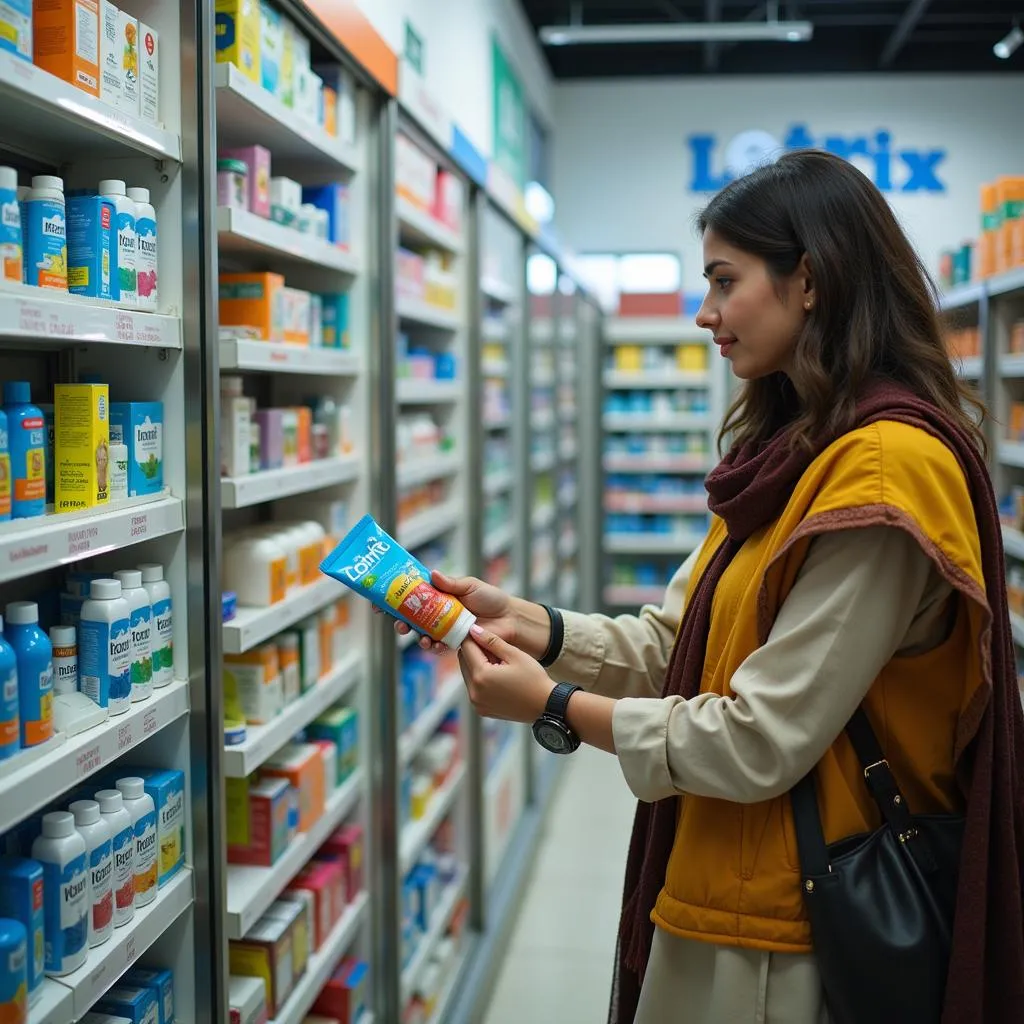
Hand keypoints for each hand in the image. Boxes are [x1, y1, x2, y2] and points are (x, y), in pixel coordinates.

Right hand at [393, 571, 516, 653]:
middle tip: (398, 625)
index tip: (380, 603)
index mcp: (438, 595)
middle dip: (400, 622)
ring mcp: (443, 628)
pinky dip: (433, 646)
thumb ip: (451, 584)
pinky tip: (435, 644)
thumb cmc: (491, 599)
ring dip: (416, 637)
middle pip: (411, 617)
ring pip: (421, 633)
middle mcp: (437, 612)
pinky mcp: (452, 642)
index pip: (412, 595)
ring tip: (419, 638)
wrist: (509, 619)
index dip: (395, 598)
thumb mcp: (470, 586)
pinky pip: (437, 646)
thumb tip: (432, 574)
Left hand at [458, 624, 551, 722]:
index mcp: (482, 676)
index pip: (466, 648)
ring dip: (477, 665)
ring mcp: (477, 703)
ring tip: (499, 664)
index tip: (481, 633)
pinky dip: (481, 679)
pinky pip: (474, 688)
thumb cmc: (534, 679)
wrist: (546, 706)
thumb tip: (474, 630)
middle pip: (463, 661)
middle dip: (474, 651)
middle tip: (494, 649)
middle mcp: (474, 692)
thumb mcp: (514, 654)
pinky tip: (498, 676)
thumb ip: (491, 641)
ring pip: (467, 674)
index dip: (472, 637)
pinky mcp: (481, 709)